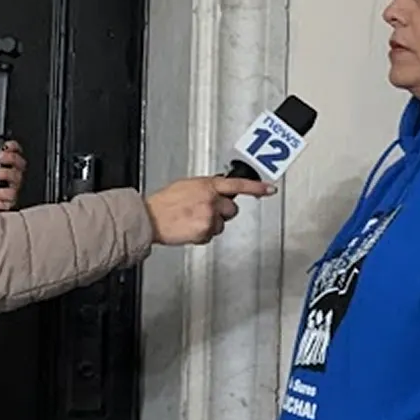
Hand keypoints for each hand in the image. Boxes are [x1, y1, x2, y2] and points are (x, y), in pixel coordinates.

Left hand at [0, 120, 25, 214]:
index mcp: (2, 160)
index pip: (16, 150)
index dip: (14, 147)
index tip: (6, 146)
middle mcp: (8, 172)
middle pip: (21, 162)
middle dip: (11, 158)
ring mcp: (10, 185)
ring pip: (18, 177)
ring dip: (5, 175)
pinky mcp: (9, 199)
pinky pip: (12, 193)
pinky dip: (0, 192)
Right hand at [144, 176, 274, 245]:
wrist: (150, 217)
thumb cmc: (163, 203)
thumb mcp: (186, 186)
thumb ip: (205, 188)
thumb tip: (216, 191)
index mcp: (207, 184)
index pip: (237, 184)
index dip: (256, 187)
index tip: (269, 189)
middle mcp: (211, 198)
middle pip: (232, 209)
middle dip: (222, 213)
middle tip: (204, 214)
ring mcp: (210, 215)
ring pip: (221, 225)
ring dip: (210, 225)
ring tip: (191, 222)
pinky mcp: (205, 230)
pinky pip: (210, 236)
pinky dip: (201, 235)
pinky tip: (188, 229)